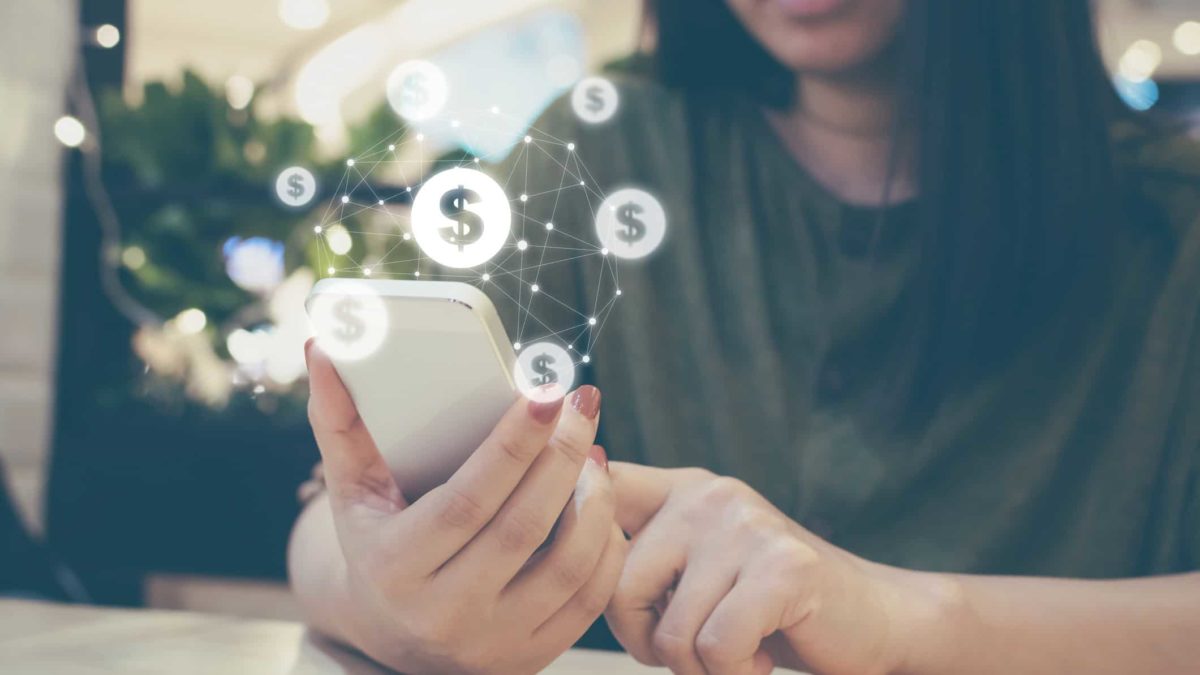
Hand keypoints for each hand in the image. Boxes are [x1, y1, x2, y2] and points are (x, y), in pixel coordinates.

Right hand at [303, 340, 626, 673]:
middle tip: (582, 402)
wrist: (396, 637)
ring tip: (593, 449)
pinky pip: (591, 598)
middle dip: (562, 456)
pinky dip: (608, 543)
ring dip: (595, 499)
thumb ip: (340, 423)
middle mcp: (443, 613)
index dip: (512, 445)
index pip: (466, 501)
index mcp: (395, 567)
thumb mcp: (354, 493)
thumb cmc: (379, 542)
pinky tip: (602, 499)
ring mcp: (493, 641)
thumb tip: (320, 350)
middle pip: (522, 528)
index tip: (546, 392)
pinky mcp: (533, 657)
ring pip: (568, 566)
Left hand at [606, 463, 953, 674]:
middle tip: (695, 647)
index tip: (576, 559)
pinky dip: (736, 674)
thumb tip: (568, 529)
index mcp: (681, 490)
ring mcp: (747, 527)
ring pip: (670, 630)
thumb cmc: (767, 608)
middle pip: (616, 585)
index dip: (574, 526)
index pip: (601, 487)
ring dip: (699, 668)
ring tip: (736, 650)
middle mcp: (709, 496)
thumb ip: (642, 548)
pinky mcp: (783, 566)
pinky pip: (715, 647)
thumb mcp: (697, 567)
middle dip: (645, 640)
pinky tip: (763, 655)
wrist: (870, 622)